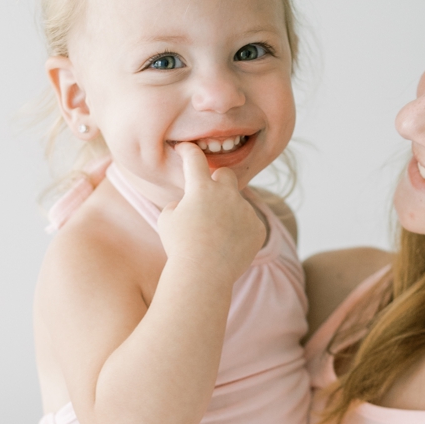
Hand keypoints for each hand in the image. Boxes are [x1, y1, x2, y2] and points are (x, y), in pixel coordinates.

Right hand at [157, 142, 264, 280]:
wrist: (204, 274)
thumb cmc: (180, 247)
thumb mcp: (167, 220)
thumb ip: (179, 204)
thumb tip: (188, 203)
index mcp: (201, 189)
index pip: (195, 159)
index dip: (188, 151)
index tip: (185, 149)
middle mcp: (227, 194)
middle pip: (226, 174)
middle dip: (217, 179)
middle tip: (209, 193)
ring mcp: (245, 211)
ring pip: (237, 204)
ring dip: (227, 212)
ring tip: (214, 235)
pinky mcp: (257, 228)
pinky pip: (248, 223)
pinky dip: (239, 230)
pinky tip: (228, 245)